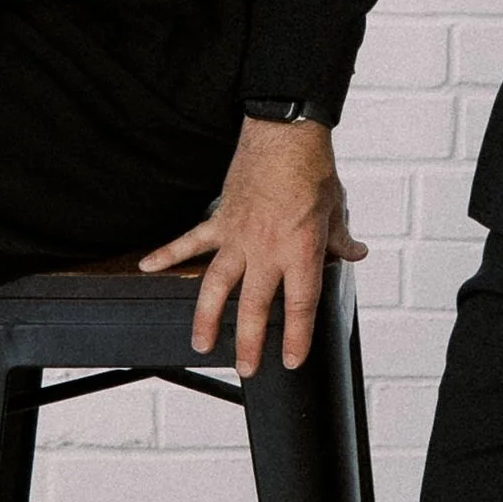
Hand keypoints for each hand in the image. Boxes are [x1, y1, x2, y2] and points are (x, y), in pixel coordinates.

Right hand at [141, 116, 365, 375]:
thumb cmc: (311, 169)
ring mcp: (238, 237)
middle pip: (254, 307)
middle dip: (249, 343)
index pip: (300, 305)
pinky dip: (167, 253)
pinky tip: (148, 266)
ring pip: (217, 286)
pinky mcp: (220, 219)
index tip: (290, 360)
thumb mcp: (335, 209)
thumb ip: (340, 239)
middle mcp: (266, 250)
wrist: (284, 133)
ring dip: (207, 317)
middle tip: (245, 368)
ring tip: (201, 343)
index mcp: (300, 251)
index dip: (296, 337)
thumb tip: (354, 253)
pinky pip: (190, 241)